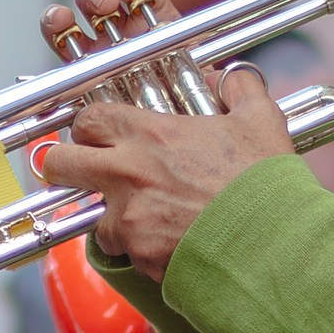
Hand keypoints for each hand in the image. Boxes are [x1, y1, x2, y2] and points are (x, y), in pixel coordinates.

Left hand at [37, 0, 297, 275]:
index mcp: (150, 136)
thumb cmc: (264, 184)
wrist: (274, 243)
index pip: (88, 119)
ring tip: (147, 217)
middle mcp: (129, 174)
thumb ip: (240, 90)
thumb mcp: (260, 122)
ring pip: (93, 216)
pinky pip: (124, 252)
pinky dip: (139, 250)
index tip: (99, 134)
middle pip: (59, 164)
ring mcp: (129, 218)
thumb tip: (231, 76)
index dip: (89, 126)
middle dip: (63, 165)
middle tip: (83, 170)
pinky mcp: (139, 255)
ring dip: (112, 216)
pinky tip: (168, 243)